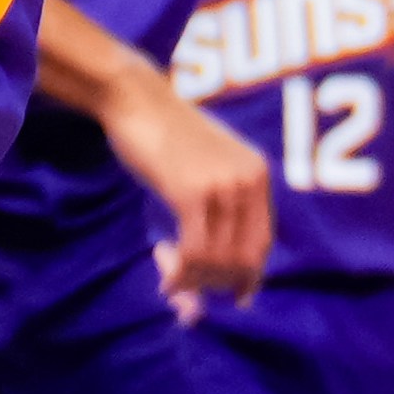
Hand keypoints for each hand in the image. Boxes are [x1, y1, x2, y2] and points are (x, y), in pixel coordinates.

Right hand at [101, 62, 270, 302]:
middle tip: (184, 284)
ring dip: (193, 279)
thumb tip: (205, 272)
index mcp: (257, 174)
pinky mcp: (191, 192)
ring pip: (219, 260)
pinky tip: (165, 270)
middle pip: (245, 258)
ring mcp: (221, 186)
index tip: (232, 296)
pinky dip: (181, 272)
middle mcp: (248, 181)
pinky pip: (195, 251)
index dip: (246, 275)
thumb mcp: (194, 173)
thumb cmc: (159, 134)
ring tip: (169, 274)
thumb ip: (205, 219)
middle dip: (214, 282)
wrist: (132, 97)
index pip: (262, 242)